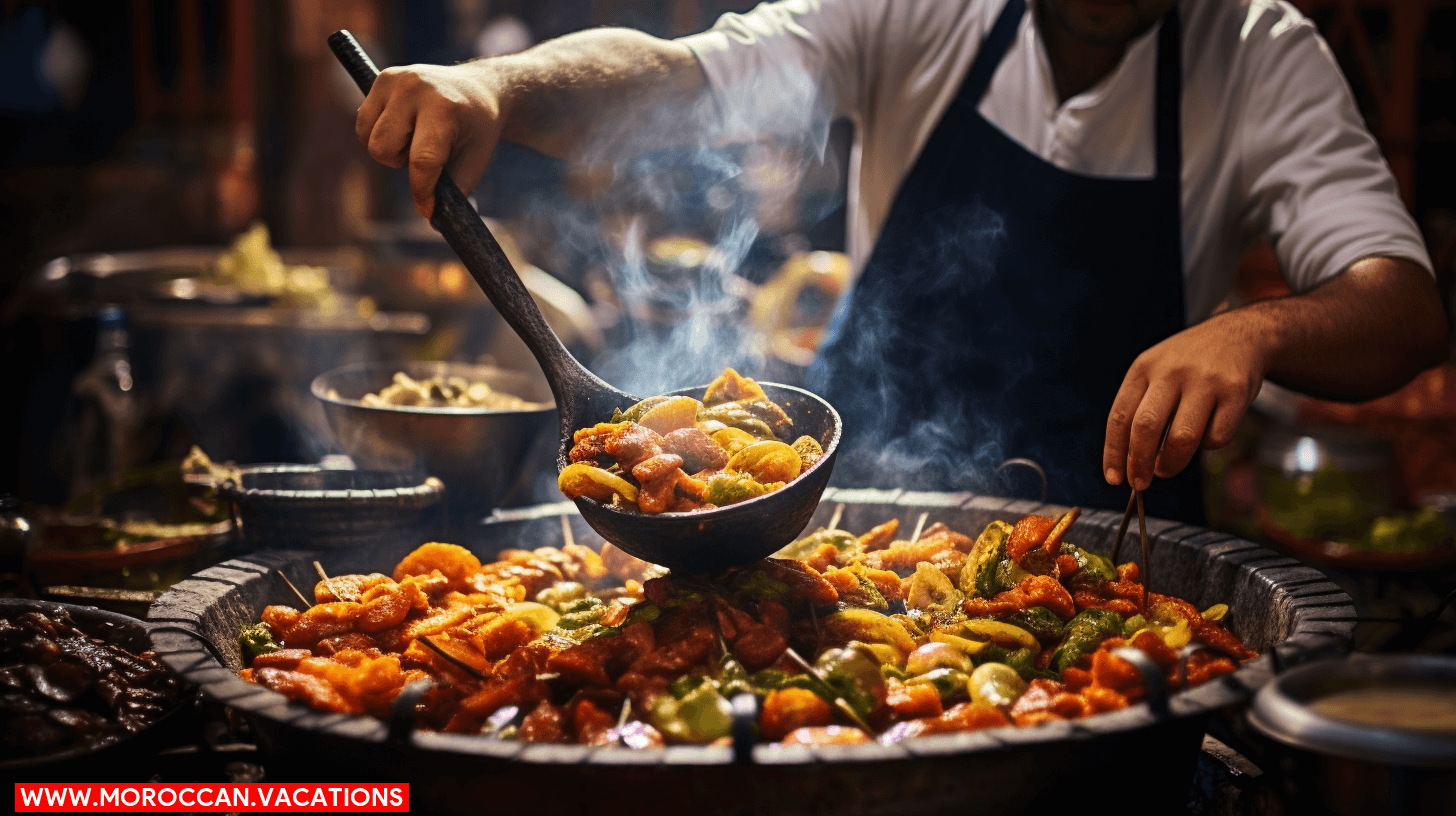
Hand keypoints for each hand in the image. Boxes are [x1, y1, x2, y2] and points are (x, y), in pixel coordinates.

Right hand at [355, 63, 505, 218]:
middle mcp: (415, 88)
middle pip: (383, 150)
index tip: (427, 209)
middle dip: (401, 163)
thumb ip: (454, 191)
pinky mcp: (382, 77)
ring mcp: (395, 79)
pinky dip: (377, 135)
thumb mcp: (474, 161)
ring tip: (416, 139)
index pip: (422, 160)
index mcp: (444, 108)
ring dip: (389, 150)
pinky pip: (363, 124)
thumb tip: (434, 224)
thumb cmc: (477, 130)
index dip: (422, 191)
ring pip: (369, 139)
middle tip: (425, 156)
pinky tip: (403, 128)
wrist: (479, 89)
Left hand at [1102, 312, 1268, 489]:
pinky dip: (1208, 445)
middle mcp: (1172, 371)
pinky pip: (1216, 436)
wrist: (1241, 334)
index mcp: (1144, 367)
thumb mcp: (1156, 370)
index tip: (1113, 478)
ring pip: (1182, 438)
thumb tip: (1129, 461)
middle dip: (1139, 463)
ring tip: (1167, 467)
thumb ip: (1141, 407)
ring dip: (1172, 463)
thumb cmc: (1189, 362)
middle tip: (1139, 483)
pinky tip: (1206, 434)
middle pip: (1146, 427)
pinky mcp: (1236, 392)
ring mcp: (1205, 380)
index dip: (1114, 452)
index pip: (1120, 416)